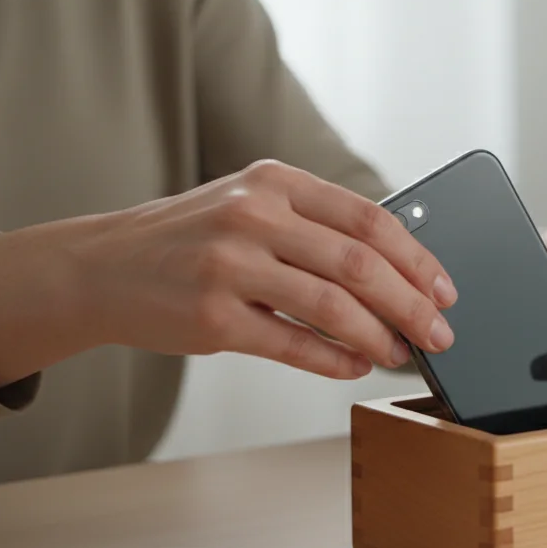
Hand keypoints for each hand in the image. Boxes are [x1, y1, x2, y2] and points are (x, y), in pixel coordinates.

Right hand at [0, 160, 456, 389]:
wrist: (100, 267)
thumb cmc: (191, 240)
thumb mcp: (250, 206)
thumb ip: (316, 226)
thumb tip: (401, 270)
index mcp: (273, 182)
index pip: (368, 218)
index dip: (418, 259)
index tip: (446, 290)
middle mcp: (253, 216)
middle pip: (360, 264)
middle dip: (412, 305)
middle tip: (439, 333)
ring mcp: (229, 266)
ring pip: (332, 305)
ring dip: (379, 336)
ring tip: (400, 353)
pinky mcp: (211, 317)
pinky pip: (293, 344)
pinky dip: (335, 359)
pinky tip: (355, 366)